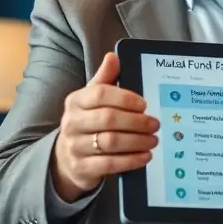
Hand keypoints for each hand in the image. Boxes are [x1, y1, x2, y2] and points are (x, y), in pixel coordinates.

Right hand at [51, 52, 159, 202]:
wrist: (66, 157)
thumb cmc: (87, 122)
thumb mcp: (92, 99)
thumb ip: (105, 79)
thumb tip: (114, 56)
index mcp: (76, 101)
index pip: (100, 94)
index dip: (125, 98)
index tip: (144, 104)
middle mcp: (72, 122)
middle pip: (108, 119)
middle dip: (137, 122)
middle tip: (155, 124)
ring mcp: (75, 146)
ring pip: (110, 142)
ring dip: (137, 141)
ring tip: (153, 139)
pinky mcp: (82, 167)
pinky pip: (109, 164)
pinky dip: (131, 160)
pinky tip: (145, 156)